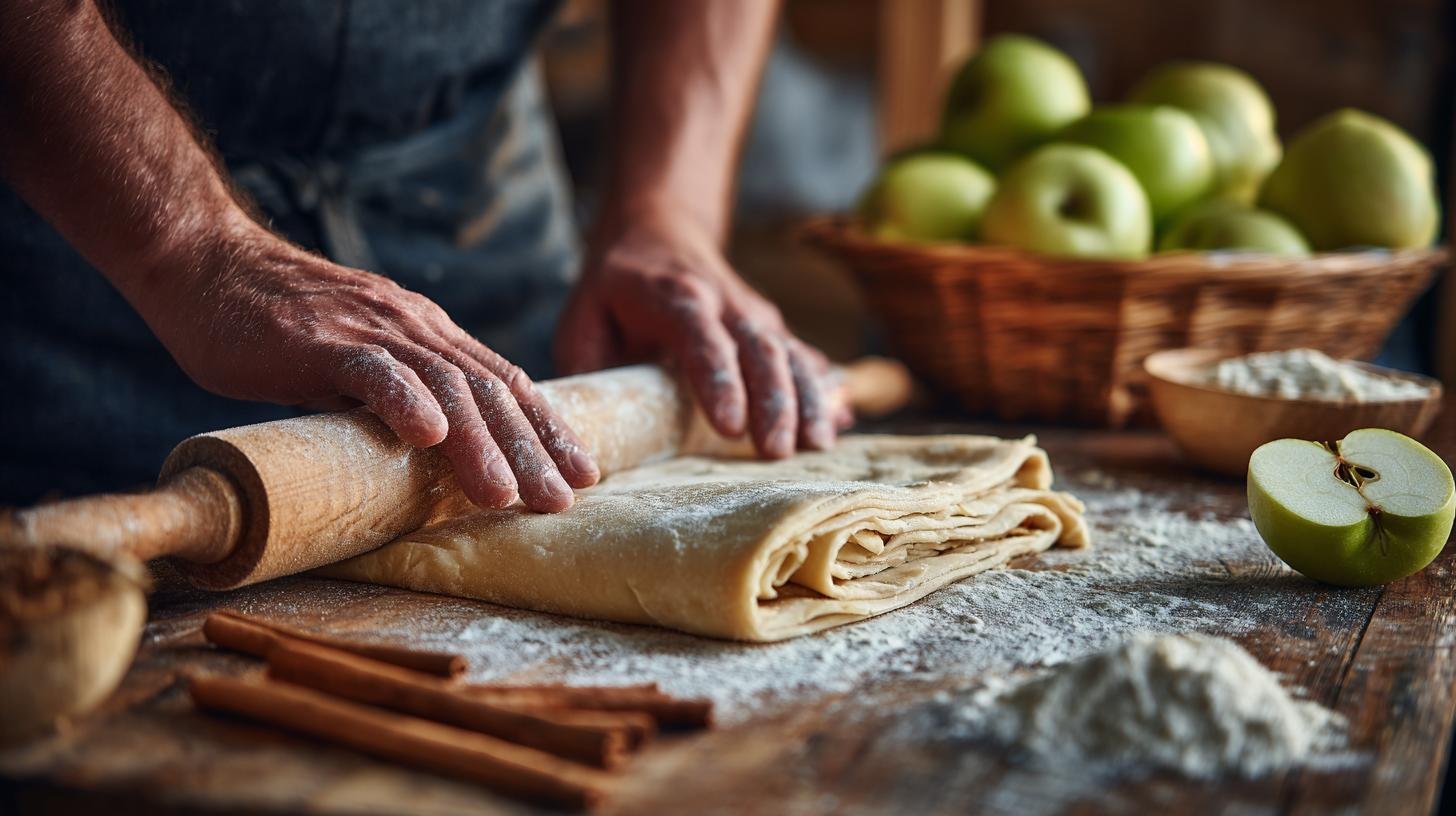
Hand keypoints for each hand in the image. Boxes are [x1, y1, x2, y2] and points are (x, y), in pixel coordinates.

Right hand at [139, 223, 597, 511]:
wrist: (206, 263)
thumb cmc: (278, 323)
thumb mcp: (356, 362)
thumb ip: (397, 394)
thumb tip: (434, 449)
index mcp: (428, 333)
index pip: (502, 383)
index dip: (546, 428)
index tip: (583, 473)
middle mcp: (414, 327)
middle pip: (488, 389)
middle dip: (530, 449)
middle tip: (561, 500)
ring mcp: (370, 330)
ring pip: (442, 387)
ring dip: (479, 445)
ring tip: (506, 496)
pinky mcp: (320, 340)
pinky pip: (371, 371)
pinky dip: (404, 402)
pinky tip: (429, 437)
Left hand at [554, 209, 847, 458]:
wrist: (661, 232)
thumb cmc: (615, 290)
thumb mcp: (583, 320)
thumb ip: (592, 370)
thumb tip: (594, 428)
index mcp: (676, 298)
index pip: (703, 341)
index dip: (719, 383)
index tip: (729, 428)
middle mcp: (726, 302)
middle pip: (759, 351)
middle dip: (773, 403)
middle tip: (775, 452)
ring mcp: (755, 314)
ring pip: (791, 355)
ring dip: (808, 400)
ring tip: (816, 445)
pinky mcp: (773, 329)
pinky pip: (804, 358)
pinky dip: (825, 388)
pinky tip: (840, 420)